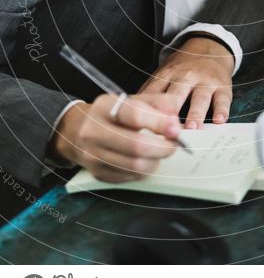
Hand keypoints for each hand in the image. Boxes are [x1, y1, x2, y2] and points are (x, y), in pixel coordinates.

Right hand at [47, 93, 183, 182]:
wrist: (74, 131)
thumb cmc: (109, 114)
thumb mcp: (129, 100)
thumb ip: (156, 103)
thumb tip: (175, 119)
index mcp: (104, 107)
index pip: (134, 115)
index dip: (159, 123)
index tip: (175, 128)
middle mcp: (94, 131)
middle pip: (136, 146)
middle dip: (163, 147)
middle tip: (174, 144)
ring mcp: (93, 155)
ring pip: (135, 166)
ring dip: (156, 161)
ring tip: (160, 152)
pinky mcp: (97, 173)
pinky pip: (129, 177)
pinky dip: (144, 170)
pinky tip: (145, 160)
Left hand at [138, 36, 233, 128]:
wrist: (210, 47)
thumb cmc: (183, 68)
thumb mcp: (164, 73)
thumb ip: (151, 92)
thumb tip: (130, 114)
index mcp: (167, 74)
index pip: (155, 91)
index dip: (148, 107)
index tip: (142, 124)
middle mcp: (186, 77)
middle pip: (176, 94)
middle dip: (171, 110)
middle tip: (167, 128)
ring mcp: (205, 81)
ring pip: (200, 98)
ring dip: (195, 113)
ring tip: (192, 128)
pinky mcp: (222, 86)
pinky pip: (222, 99)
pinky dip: (222, 110)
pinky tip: (219, 120)